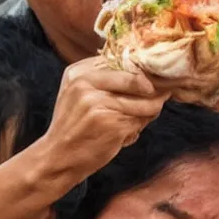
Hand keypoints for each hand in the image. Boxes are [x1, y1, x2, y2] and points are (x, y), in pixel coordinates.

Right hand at [39, 56, 168, 183]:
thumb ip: (105, 80)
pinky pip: (140, 121)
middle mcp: (86, 83)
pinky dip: (139, 128)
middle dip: (154, 91)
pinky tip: (126, 134)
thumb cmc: (73, 127)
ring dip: (151, 112)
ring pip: (145, 102)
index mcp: (79, 72)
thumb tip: (146, 75)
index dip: (143, 71)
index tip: (154, 81)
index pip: (123, 61)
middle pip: (138, 79)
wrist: (57, 157)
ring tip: (142, 118)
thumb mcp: (78, 94)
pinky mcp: (111, 124)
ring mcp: (98, 103)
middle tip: (161, 97)